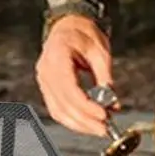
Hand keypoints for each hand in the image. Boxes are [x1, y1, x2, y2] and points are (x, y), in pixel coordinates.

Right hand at [35, 15, 113, 135]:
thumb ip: (105, 76)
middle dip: (85, 120)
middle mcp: (46, 71)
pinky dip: (71, 120)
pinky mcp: (47, 88)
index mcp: (57, 57)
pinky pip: (56, 109)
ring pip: (58, 111)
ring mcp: (43, 81)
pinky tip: (86, 124)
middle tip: (105, 129)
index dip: (86, 106)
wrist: (68, 26)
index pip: (69, 89)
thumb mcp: (100, 51)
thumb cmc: (83, 34)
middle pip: (63, 104)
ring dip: (78, 124)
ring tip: (98, 129)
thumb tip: (111, 101)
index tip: (103, 115)